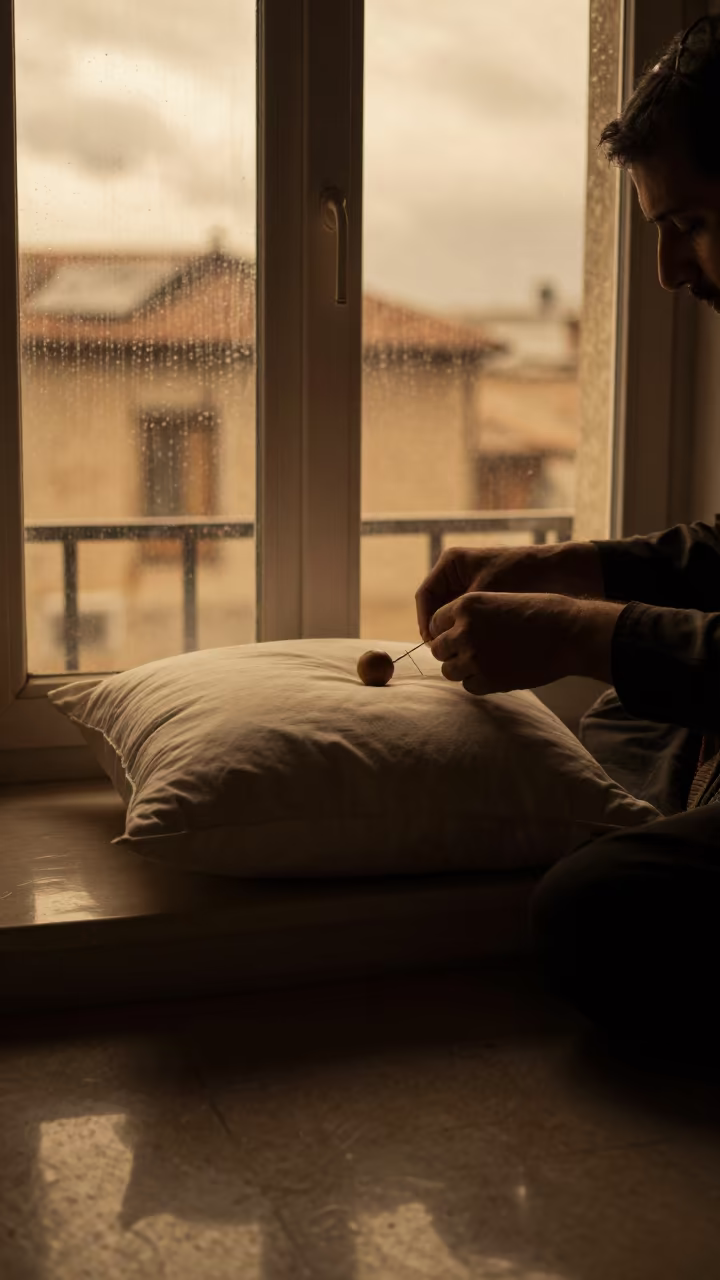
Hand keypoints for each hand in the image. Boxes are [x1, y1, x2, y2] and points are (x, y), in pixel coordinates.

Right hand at [415, 542, 603, 642]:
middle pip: (435, 607)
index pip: (425, 595)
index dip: (425, 621)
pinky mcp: (483, 597)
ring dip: (452, 633)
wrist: (555, 571)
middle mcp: (457, 573)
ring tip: (459, 651)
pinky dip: (467, 631)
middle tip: (444, 652)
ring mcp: (469, 584)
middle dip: (439, 630)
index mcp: (451, 563)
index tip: (432, 643)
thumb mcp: (484, 596)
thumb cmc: (519, 576)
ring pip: (450, 615)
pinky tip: (473, 646)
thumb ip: (458, 615)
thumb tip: (435, 641)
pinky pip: (466, 617)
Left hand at [428, 591, 623, 693]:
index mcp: (466, 605)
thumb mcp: (498, 600)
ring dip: (462, 668)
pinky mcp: (489, 680)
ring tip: (484, 662)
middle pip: (438, 648)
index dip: (446, 630)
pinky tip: (497, 672)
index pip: (436, 622)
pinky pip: (469, 686)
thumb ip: (472, 616)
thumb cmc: (540, 612)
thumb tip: (451, 634)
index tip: (458, 636)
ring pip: (449, 671)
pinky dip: (479, 682)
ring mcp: (474, 657)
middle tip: (471, 652)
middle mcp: (465, 631)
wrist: (570, 632)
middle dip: (451, 651)